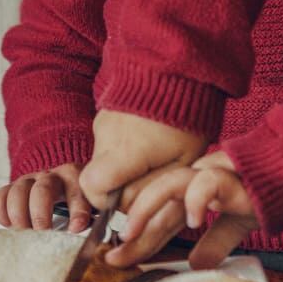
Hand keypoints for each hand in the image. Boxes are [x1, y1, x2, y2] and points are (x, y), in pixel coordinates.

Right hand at [0, 162, 89, 231]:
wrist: (61, 182)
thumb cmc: (75, 199)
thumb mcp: (88, 205)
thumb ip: (89, 218)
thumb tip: (87, 241)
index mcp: (75, 179)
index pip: (77, 192)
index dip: (77, 211)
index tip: (75, 228)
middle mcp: (51, 177)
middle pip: (42, 190)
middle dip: (40, 215)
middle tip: (42, 234)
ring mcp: (30, 180)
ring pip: (18, 191)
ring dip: (19, 216)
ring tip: (24, 234)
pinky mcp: (13, 187)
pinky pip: (1, 195)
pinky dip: (2, 212)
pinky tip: (9, 225)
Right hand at [78, 110, 208, 210]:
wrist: (181, 69)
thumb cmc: (189, 119)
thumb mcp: (182, 162)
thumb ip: (154, 188)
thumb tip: (132, 211)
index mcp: (127, 150)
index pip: (93, 187)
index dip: (108, 201)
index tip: (132, 198)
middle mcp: (107, 136)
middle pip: (95, 177)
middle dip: (116, 187)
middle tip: (147, 178)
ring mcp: (102, 122)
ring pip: (101, 160)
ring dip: (121, 167)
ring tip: (151, 154)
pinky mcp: (104, 114)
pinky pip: (106, 143)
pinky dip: (121, 149)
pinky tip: (145, 140)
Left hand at [114, 151, 258, 267]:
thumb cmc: (267, 194)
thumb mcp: (237, 224)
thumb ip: (215, 241)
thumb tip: (197, 264)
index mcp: (196, 193)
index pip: (161, 216)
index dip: (138, 238)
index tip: (116, 258)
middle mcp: (197, 179)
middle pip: (155, 197)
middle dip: (133, 227)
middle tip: (115, 252)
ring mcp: (212, 173)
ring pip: (170, 182)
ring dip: (147, 207)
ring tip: (132, 233)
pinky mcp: (232, 175)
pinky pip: (207, 181)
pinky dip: (196, 199)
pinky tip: (193, 220)